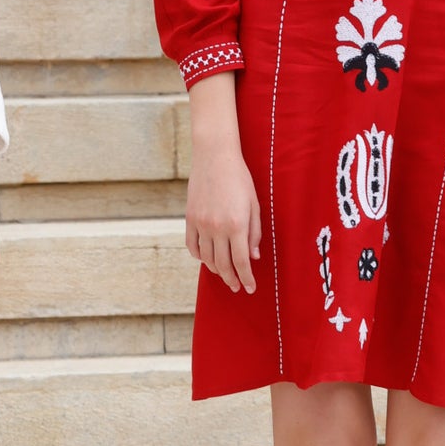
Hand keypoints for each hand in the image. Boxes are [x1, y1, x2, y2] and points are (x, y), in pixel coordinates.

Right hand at [186, 143, 261, 293]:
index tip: (250, 288)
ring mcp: (201, 224)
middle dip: (232, 279)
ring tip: (224, 273)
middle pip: (223, 264)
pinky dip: (199, 256)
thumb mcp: (254, 205)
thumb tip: (253, 257)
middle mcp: (217, 228)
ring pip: (206, 258)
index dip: (247, 278)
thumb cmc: (239, 178)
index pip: (242, 262)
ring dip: (216, 269)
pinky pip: (192, 245)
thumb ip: (254, 233)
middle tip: (237, 286)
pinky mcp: (190, 219)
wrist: (214, 157)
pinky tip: (206, 258)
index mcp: (237, 225)